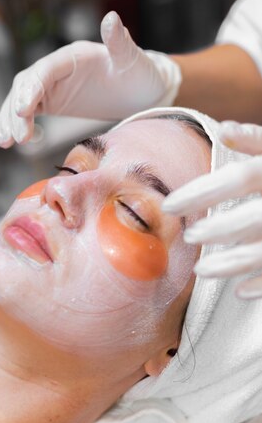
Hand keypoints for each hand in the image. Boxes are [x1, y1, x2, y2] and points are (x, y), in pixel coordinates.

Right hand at [0, 11, 180, 147]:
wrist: (141, 90)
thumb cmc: (138, 74)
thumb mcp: (132, 60)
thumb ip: (119, 42)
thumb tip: (111, 18)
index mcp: (72, 57)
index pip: (45, 70)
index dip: (32, 89)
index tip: (24, 111)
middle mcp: (56, 69)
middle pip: (27, 86)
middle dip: (17, 111)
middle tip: (18, 137)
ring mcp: (51, 86)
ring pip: (21, 100)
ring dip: (10, 120)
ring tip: (5, 142)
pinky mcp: (51, 101)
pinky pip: (26, 111)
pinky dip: (12, 122)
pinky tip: (1, 135)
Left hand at [162, 121, 261, 298]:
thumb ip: (260, 142)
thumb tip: (224, 130)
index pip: (240, 177)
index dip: (203, 191)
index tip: (170, 205)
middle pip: (255, 216)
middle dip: (219, 228)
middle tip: (191, 237)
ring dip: (234, 263)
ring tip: (202, 271)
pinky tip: (240, 292)